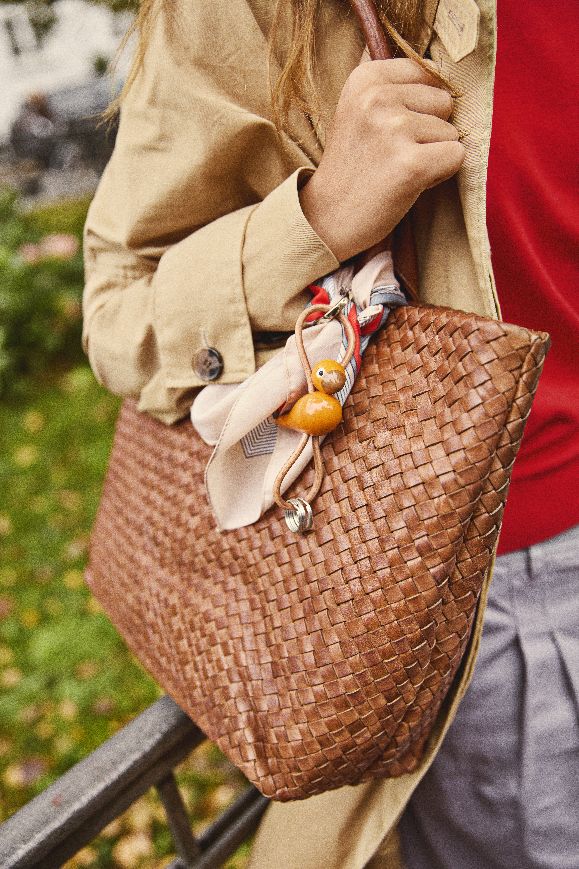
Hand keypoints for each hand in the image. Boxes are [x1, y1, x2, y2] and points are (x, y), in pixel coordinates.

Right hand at [299, 59, 464, 261]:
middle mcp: (377, 98)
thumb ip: (391, 85)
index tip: (390, 131)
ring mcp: (394, 130)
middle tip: (394, 155)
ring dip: (432, 155)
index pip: (428, 74)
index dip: (420, 107)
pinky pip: (456, 157)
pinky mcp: (412, 164)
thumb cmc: (352, 167)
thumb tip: (439, 71)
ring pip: (451, 132)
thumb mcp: (357, 111)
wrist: (325, 218)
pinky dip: (440, 174)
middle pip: (444, 101)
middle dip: (429, 131)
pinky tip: (409, 184)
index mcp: (365, 78)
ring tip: (397, 170)